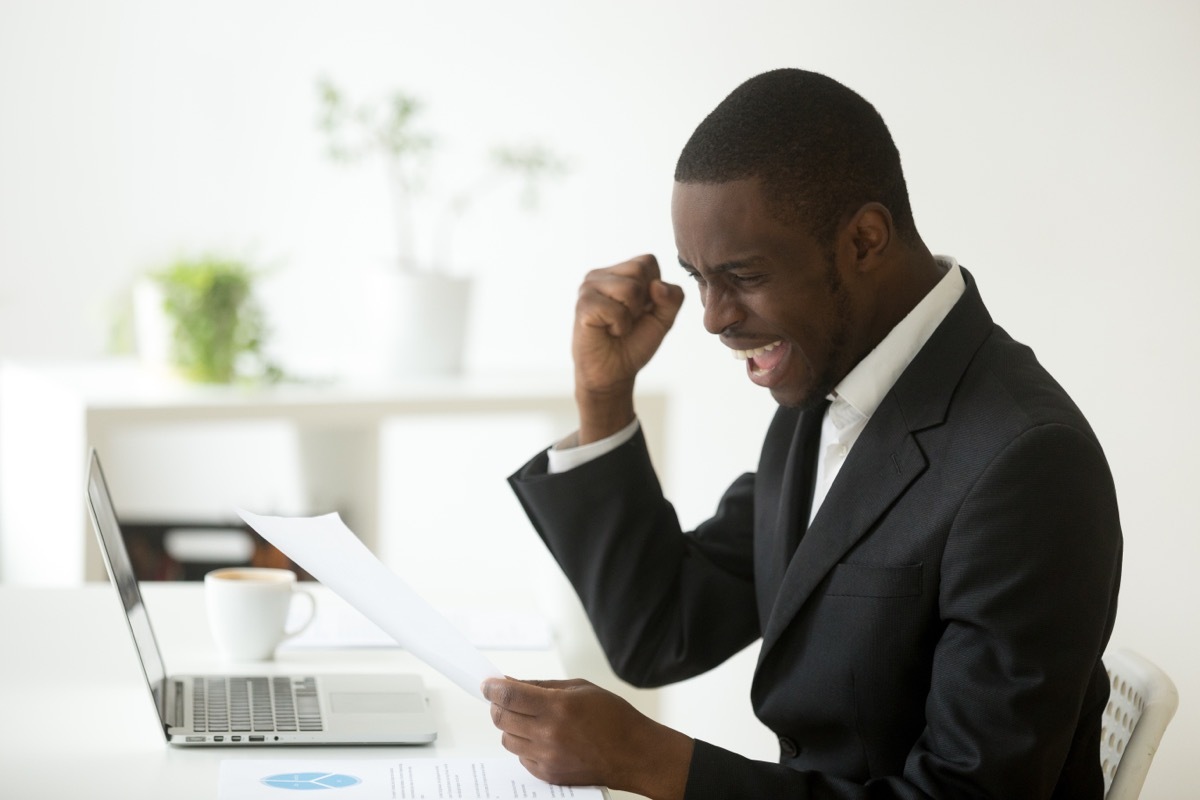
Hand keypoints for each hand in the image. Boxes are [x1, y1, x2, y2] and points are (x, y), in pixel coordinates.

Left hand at [482, 676, 692, 798]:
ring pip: (507, 739)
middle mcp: (549, 734)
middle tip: (504, 698)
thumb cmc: (613, 717)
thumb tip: (512, 683)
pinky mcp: (549, 775)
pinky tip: (540, 737)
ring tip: (527, 719)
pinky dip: (524, 745)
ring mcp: (548, 757)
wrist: (634, 753)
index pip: (510, 696)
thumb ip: (542, 686)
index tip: (487, 683)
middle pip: (502, 718)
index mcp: (558, 707)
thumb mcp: (580, 688)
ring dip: (510, 726)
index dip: (493, 687)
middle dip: (498, 705)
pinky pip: (521, 757)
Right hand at [572, 255, 684, 441]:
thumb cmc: (634, 343)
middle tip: (627, 320)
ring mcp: (588, 288)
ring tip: (617, 326)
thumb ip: (673, 298)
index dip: (654, 290)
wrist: (613, 374)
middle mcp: (600, 275)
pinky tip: (607, 332)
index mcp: (618, 273)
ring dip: (630, 316)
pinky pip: (615, 309)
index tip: (641, 310)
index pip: (648, 261)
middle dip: (643, 302)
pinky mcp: (583, 306)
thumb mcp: (663, 319)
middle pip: (640, 270)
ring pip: (629, 289)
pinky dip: (619, 326)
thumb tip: (657, 285)